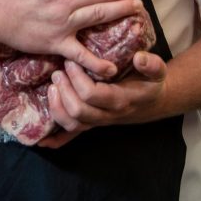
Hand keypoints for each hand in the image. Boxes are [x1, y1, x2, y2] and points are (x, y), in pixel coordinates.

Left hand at [47, 51, 167, 137]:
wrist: (152, 102)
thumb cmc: (151, 83)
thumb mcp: (158, 71)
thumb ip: (152, 64)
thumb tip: (140, 58)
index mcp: (121, 100)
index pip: (93, 95)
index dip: (77, 79)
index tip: (71, 62)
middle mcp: (108, 114)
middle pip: (78, 111)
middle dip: (64, 91)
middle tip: (58, 73)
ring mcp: (98, 121)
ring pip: (72, 124)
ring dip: (56, 107)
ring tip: (51, 87)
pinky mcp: (91, 124)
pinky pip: (72, 136)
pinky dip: (56, 140)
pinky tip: (42, 141)